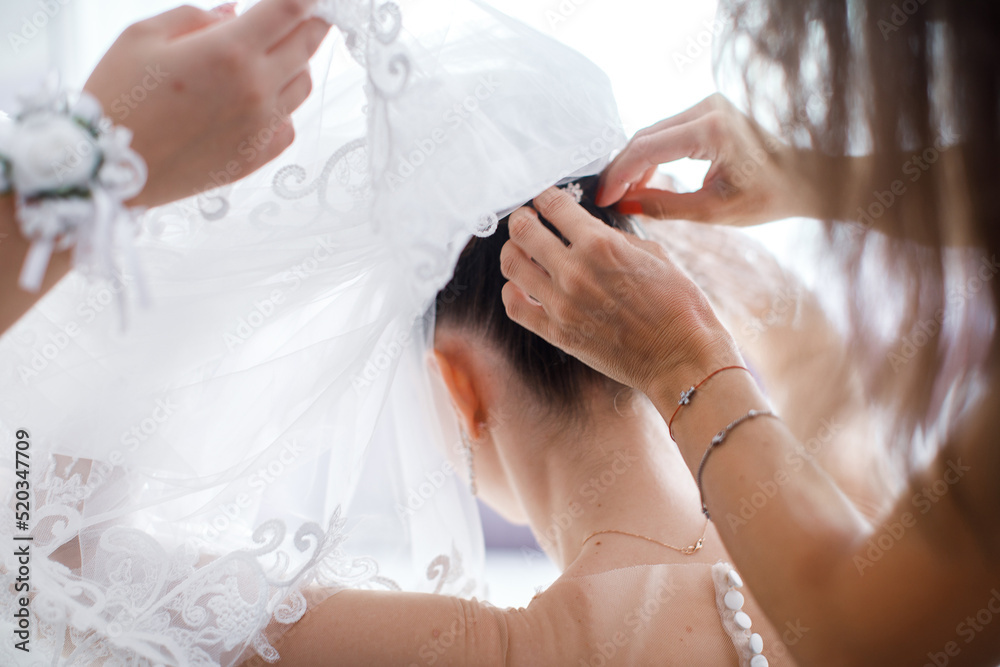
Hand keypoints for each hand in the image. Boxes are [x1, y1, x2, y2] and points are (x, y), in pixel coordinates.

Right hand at [84, 1, 330, 207]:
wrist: (107, 166)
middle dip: (310, 23)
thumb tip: (234, 14)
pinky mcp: (256, 156)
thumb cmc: (118, 96)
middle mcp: (255, 90)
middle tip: (304, 15)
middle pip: (307, 44)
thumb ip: (196, 17)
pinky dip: (281, 107)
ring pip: (303, 84)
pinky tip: (256, 100)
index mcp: (230, 52)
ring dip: (295, 64)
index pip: (291, 11)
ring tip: (269, 57)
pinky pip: (288, 124)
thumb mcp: (143, 35)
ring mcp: (260, 127)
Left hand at [500, 187, 742, 397]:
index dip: (543, 195)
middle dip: (522, 218)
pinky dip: (512, 290)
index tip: (542, 197)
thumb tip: (588, 230)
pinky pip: (515, 307)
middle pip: (522, 230)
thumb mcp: (654, 255)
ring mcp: (562, 305)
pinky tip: (522, 285)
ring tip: (522, 250)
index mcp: (601, 244)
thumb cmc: (679, 306)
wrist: (683, 358)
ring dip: (514, 250)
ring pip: (512, 264)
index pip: (553, 205)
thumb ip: (614, 238)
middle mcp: (575, 271)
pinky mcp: (558, 334)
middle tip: (526, 219)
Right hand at [596, 94, 819, 225]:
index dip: (619, 174)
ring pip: (653, 133)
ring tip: (623, 194)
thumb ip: (664, 206)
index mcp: (712, 130)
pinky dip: (652, 156)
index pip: (647, 148)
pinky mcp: (709, 111)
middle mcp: (708, 108)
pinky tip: (644, 181)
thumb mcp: (713, 211)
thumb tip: (625, 205)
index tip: (604, 197)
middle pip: (646, 136)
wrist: (804, 179)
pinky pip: (668, 133)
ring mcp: (708, 105)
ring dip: (635, 163)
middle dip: (622, 168)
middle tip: (607, 197)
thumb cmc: (769, 196)